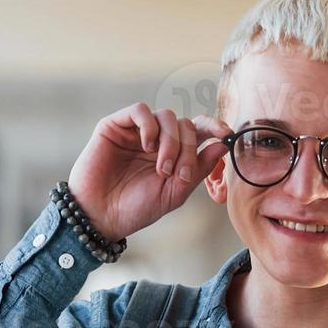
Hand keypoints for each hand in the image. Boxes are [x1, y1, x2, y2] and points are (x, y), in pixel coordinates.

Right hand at [67, 104, 232, 242]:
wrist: (101, 216)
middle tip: (177, 173)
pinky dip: (149, 126)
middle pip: (185, 124)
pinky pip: (140, 111)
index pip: (198, 130)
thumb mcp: (175, 192)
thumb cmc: (136, 208)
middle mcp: (156, 139)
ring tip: (162, 168)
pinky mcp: (115, 125)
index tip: (226, 133)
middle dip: (188, 148)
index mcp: (173, 154)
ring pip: (166, 116)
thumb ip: (199, 168)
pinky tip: (147, 146)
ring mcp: (136, 131)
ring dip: (171, 142)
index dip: (213, 127)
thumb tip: (223, 144)